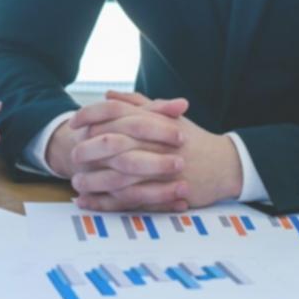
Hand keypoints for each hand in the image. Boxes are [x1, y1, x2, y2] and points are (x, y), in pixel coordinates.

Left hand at [72, 91, 243, 210]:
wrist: (225, 165)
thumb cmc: (194, 139)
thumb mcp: (168, 116)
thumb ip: (137, 104)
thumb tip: (109, 95)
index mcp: (153, 121)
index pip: (114, 112)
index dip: (90, 115)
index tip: (74, 123)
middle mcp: (154, 143)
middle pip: (111, 144)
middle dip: (87, 151)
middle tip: (72, 156)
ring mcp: (159, 170)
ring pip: (117, 175)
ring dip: (93, 180)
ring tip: (76, 184)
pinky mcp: (163, 193)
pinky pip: (128, 200)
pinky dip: (105, 203)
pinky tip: (89, 203)